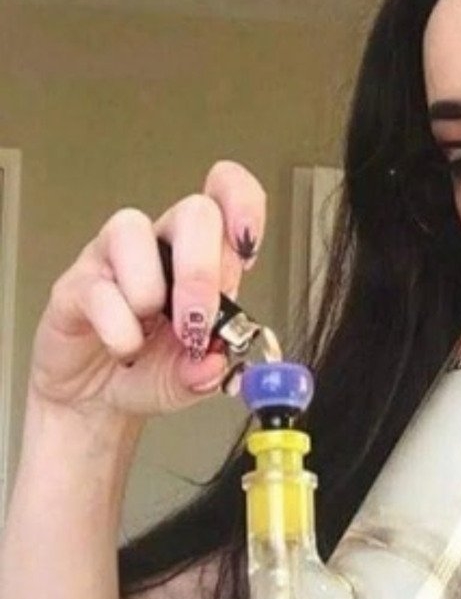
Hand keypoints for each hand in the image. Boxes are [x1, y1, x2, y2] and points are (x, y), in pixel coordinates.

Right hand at [29, 160, 265, 419]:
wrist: (98, 401)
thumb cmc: (150, 372)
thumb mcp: (194, 379)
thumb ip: (211, 370)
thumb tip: (216, 358)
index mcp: (203, 260)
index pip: (226, 198)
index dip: (243, 204)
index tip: (248, 248)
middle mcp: (161, 249)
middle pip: (193, 211)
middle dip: (201, 271)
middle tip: (196, 322)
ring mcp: (114, 260)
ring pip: (132, 229)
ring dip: (151, 292)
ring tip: (149, 334)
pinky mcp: (75, 284)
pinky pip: (98, 287)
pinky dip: (119, 328)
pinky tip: (125, 348)